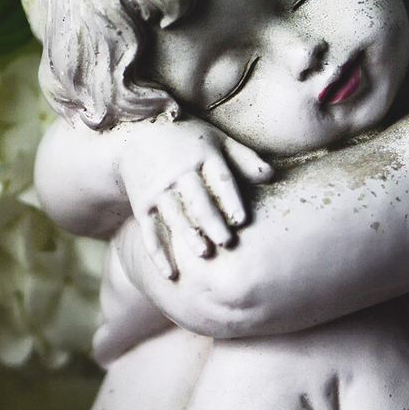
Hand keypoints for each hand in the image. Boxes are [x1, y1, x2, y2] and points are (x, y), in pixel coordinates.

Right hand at [114, 119, 272, 279]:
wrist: (136, 135)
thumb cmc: (187, 140)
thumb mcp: (216, 140)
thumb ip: (244, 158)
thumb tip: (272, 176)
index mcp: (202, 156)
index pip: (219, 179)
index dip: (230, 199)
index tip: (242, 220)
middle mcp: (178, 173)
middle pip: (197, 199)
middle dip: (210, 220)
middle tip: (226, 241)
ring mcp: (158, 191)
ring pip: (173, 215)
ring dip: (187, 235)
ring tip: (204, 254)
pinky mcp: (142, 206)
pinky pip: (149, 232)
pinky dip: (158, 254)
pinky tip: (170, 274)